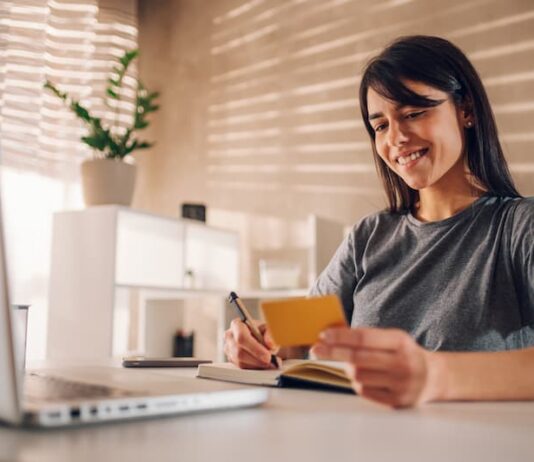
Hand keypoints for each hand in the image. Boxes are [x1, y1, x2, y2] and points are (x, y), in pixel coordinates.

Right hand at [224, 318, 279, 368]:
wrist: (260, 337)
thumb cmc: (261, 331)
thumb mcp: (268, 328)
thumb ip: (270, 334)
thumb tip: (270, 344)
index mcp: (236, 325)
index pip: (241, 337)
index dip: (255, 348)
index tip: (267, 355)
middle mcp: (229, 337)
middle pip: (239, 352)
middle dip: (257, 359)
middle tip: (270, 361)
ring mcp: (228, 349)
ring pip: (240, 362)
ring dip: (256, 365)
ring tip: (268, 363)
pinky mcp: (231, 360)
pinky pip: (241, 368)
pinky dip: (253, 368)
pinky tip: (262, 364)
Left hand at [311, 327, 438, 407]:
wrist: (433, 377)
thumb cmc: (404, 353)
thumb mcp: (392, 338)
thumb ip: (367, 337)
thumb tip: (332, 334)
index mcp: (400, 341)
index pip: (364, 338)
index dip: (340, 336)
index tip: (323, 335)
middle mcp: (402, 362)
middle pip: (358, 358)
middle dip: (333, 352)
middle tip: (316, 349)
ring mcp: (401, 384)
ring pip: (358, 376)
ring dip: (348, 369)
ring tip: (351, 364)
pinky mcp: (397, 401)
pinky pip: (365, 392)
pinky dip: (358, 383)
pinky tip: (363, 378)